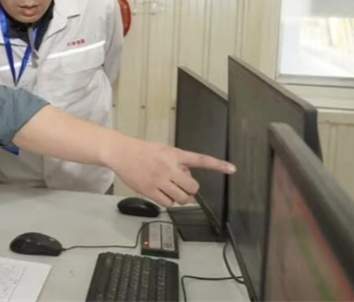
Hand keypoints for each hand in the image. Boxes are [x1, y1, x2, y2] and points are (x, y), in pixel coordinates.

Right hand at [107, 138, 235, 207]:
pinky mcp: (150, 190)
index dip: (217, 165)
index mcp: (175, 154)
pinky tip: (160, 193)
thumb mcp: (164, 150)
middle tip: (181, 186)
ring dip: (179, 196)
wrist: (121, 153)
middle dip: (190, 189)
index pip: (200, 159)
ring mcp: (160, 180)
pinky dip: (167, 201)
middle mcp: (170, 167)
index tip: (232, 169)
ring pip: (182, 198)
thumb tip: (187, 178)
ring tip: (170, 189)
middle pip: (193, 187)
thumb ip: (177, 162)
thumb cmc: (143, 151)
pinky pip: (168, 203)